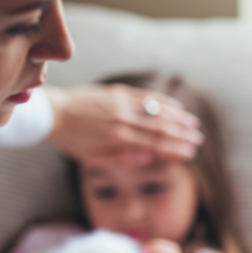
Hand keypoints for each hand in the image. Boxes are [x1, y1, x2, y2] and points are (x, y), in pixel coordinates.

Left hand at [44, 84, 203, 165]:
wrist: (53, 113)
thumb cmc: (72, 140)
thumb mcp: (93, 159)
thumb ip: (120, 160)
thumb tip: (147, 159)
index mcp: (117, 139)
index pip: (153, 145)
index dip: (174, 150)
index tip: (190, 153)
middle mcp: (122, 120)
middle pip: (159, 128)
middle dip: (181, 135)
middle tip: (197, 140)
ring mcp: (120, 104)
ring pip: (155, 111)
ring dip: (177, 118)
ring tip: (193, 124)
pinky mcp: (117, 92)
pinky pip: (145, 97)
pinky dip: (162, 102)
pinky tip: (176, 106)